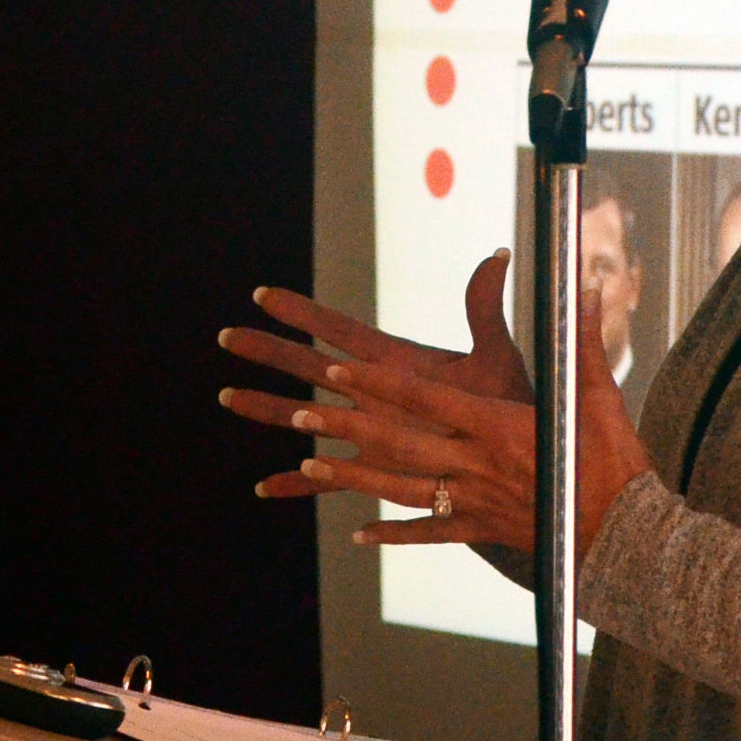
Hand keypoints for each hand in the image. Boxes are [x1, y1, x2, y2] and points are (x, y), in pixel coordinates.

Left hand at [217, 261, 649, 558]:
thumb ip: (582, 339)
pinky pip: (428, 532)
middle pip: (398, 442)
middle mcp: (474, 464)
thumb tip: (588, 286)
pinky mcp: (480, 529)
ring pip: (399, 487)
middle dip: (347, 424)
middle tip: (299, 410)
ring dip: (351, 478)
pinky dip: (392, 532)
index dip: (377, 382)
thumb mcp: (599, 394)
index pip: (424, 399)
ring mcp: (473, 501)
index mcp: (497, 425)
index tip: (338, 367)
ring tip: (310, 464)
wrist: (622, 540)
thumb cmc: (613, 463)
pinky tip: (360, 533)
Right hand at [218, 250, 532, 501]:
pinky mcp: (374, 470)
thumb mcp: (494, 355)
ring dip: (267, 408)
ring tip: (228, 396)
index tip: (262, 294)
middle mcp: (371, 393)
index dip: (302, 312)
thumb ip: (486, 307)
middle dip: (268, 352)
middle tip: (227, 336)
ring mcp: (367, 431)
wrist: (513, 458)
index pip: (339, 330)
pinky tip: (264, 488)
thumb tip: (499, 253)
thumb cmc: (505, 403)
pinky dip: (294, 484)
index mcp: (394, 362)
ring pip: (303, 418)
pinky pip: (324, 479)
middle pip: (307, 366)